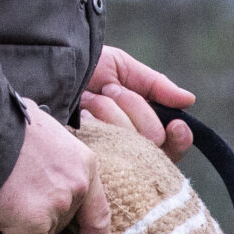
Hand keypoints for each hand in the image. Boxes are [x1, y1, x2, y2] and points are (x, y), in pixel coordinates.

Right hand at [0, 99, 107, 233]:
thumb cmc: (4, 127)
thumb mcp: (46, 131)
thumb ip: (58, 157)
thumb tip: (53, 164)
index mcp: (84, 165)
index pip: (99, 214)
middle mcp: (76, 188)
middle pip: (66, 222)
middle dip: (46, 217)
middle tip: (21, 196)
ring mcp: (56, 208)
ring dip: (30, 225)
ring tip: (9, 196)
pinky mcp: (32, 226)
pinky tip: (8, 223)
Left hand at [81, 46, 195, 163]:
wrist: (44, 70)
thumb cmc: (80, 68)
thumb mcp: (120, 68)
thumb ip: (155, 84)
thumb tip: (189, 100)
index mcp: (139, 130)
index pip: (171, 146)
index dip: (179, 138)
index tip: (175, 124)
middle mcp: (126, 150)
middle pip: (155, 143)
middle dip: (133, 108)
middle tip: (108, 92)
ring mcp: (107, 159)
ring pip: (135, 146)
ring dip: (113, 111)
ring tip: (88, 99)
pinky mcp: (88, 165)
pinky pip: (113, 153)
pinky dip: (101, 123)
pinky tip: (83, 115)